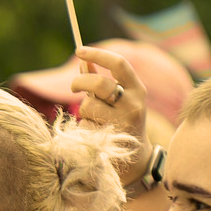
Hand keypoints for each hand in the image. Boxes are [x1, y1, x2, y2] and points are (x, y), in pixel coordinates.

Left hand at [70, 45, 153, 188]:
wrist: (135, 160)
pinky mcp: (109, 138)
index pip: (119, 63)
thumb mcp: (118, 100)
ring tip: (95, 119)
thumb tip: (82, 62)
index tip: (79, 50)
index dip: (97, 54)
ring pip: (88, 105)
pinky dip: (84, 127)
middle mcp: (133, 104)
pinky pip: (84, 124)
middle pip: (99, 83)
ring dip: (84, 110)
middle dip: (80, 82)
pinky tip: (96, 134)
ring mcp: (122, 123)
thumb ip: (100, 81)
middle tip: (73, 88)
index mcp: (137, 90)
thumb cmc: (122, 123)